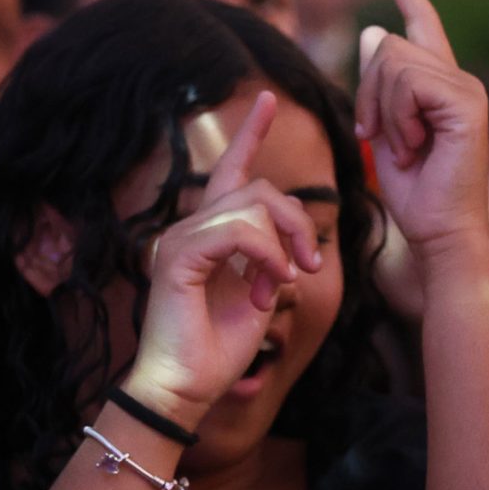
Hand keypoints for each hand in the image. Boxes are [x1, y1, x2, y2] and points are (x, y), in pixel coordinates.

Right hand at [122, 91, 326, 423]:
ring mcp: (180, 238)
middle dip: (298, 221)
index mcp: (209, 234)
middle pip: (257, 187)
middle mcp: (190, 228)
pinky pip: (238, 231)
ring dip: (285, 242)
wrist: (184, 389)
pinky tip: (267, 285)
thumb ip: (272, 261)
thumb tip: (292, 249)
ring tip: (286, 281)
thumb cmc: (216, 351)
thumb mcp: (258, 296)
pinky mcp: (179, 255)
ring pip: (252, 204)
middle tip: (309, 265)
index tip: (270, 100)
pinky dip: (265, 256)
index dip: (251, 134)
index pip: (231, 172)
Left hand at [355, 0, 488, 262]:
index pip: (420, 21)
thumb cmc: (415, 194)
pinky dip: (398, 120)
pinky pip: (408, 84)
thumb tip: (374, 31)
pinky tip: (415, 148)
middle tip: (381, 140)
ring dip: (382, 112)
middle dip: (367, 94)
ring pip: (393, 62)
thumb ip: (379, 85)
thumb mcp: (383, 131)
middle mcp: (459, 78)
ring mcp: (467, 87)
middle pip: (387, 47)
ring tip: (405, 149)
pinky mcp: (467, 101)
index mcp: (441, 83)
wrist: (440, 233)